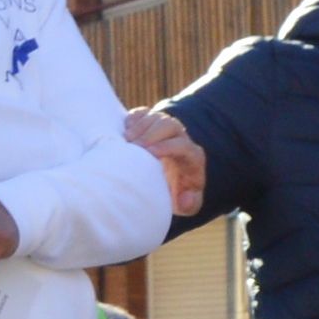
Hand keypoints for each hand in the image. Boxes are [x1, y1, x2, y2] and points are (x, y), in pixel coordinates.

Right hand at [124, 105, 205, 223]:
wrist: (166, 180)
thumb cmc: (175, 193)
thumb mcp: (185, 205)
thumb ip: (190, 204)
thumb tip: (186, 198)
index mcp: (192, 156)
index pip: (183, 145)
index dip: (167, 146)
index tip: (149, 153)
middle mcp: (181, 137)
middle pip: (170, 125)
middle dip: (152, 133)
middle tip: (134, 145)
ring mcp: (166, 128)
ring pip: (156, 117)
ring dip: (141, 126)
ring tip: (126, 139)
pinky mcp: (151, 122)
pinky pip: (143, 113)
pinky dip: (134, 118)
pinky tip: (125, 129)